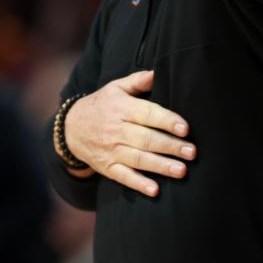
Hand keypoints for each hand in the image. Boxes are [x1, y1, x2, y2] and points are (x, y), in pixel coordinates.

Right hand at [64, 69, 195, 197]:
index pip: (147, 114)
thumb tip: (158, 72)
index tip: (185, 128)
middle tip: (191, 152)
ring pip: (138, 159)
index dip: (166, 121)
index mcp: (121, 107)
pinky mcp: (107, 167)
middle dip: (170, 146)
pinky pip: (124, 176)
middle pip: (146, 139)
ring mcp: (111, 150)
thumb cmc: (102, 105)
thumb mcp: (115, 88)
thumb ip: (138, 81)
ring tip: (182, 170)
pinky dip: (139, 184)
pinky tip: (155, 190)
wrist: (71, 128)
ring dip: (161, 166)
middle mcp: (116, 129)